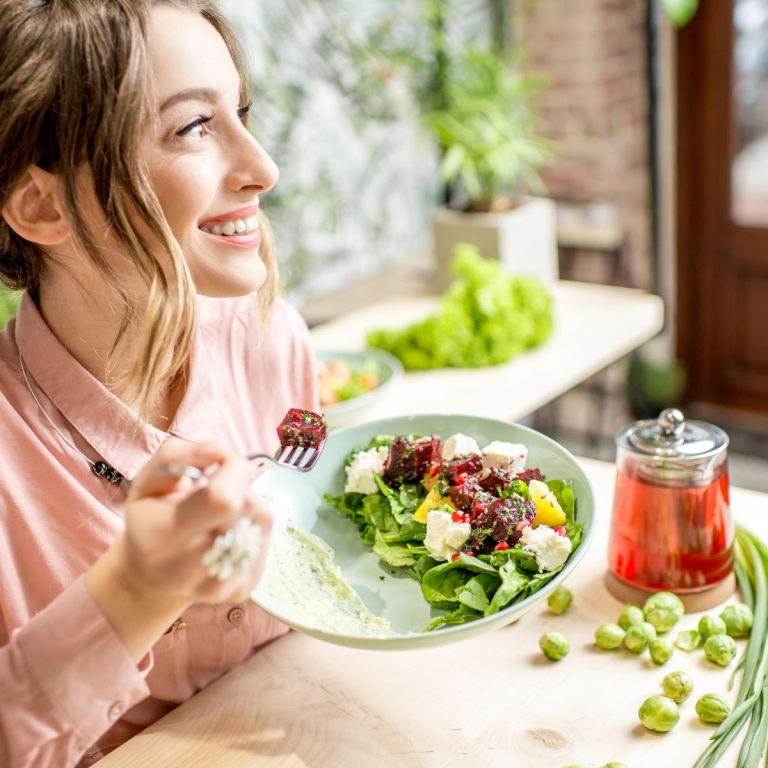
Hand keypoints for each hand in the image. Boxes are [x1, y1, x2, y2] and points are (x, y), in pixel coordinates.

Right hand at [86, 438, 271, 660]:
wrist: (150, 577)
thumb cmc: (150, 518)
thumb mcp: (147, 479)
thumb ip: (178, 455)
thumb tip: (221, 452)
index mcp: (161, 537)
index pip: (223, 499)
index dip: (233, 470)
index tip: (220, 464)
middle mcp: (189, 569)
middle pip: (248, 507)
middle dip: (240, 484)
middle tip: (218, 488)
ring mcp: (219, 585)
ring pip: (262, 520)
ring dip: (249, 504)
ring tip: (221, 512)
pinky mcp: (242, 590)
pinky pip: (267, 539)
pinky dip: (254, 526)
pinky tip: (230, 531)